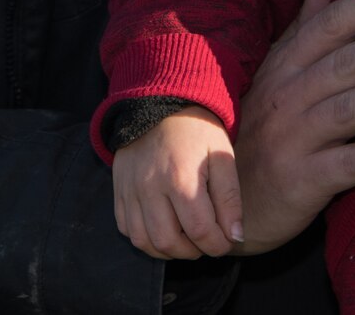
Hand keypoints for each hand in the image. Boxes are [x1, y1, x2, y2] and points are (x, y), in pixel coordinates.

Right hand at [112, 108, 242, 260]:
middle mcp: (150, 187)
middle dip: (194, 251)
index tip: (226, 240)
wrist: (158, 102)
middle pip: (169, 242)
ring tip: (186, 239)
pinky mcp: (119, 190)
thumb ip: (230, 197)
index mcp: (181, 177)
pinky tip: (163, 228)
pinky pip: (126, 229)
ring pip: (144, 241)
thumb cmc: (196, 129)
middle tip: (206, 241)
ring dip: (168, 250)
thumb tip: (235, 236)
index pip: (200, 231)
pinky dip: (145, 238)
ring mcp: (130, 190)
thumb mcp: (221, 155)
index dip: (218, 245)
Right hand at [231, 0, 354, 255]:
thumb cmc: (264, 125)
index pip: (330, 25)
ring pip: (350, 110)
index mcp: (287, 63)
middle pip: (347, 63)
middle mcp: (289, 95)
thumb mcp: (277, 67)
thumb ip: (306, 19)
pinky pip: (348, 166)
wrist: (230, 197)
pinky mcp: (303, 180)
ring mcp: (294, 138)